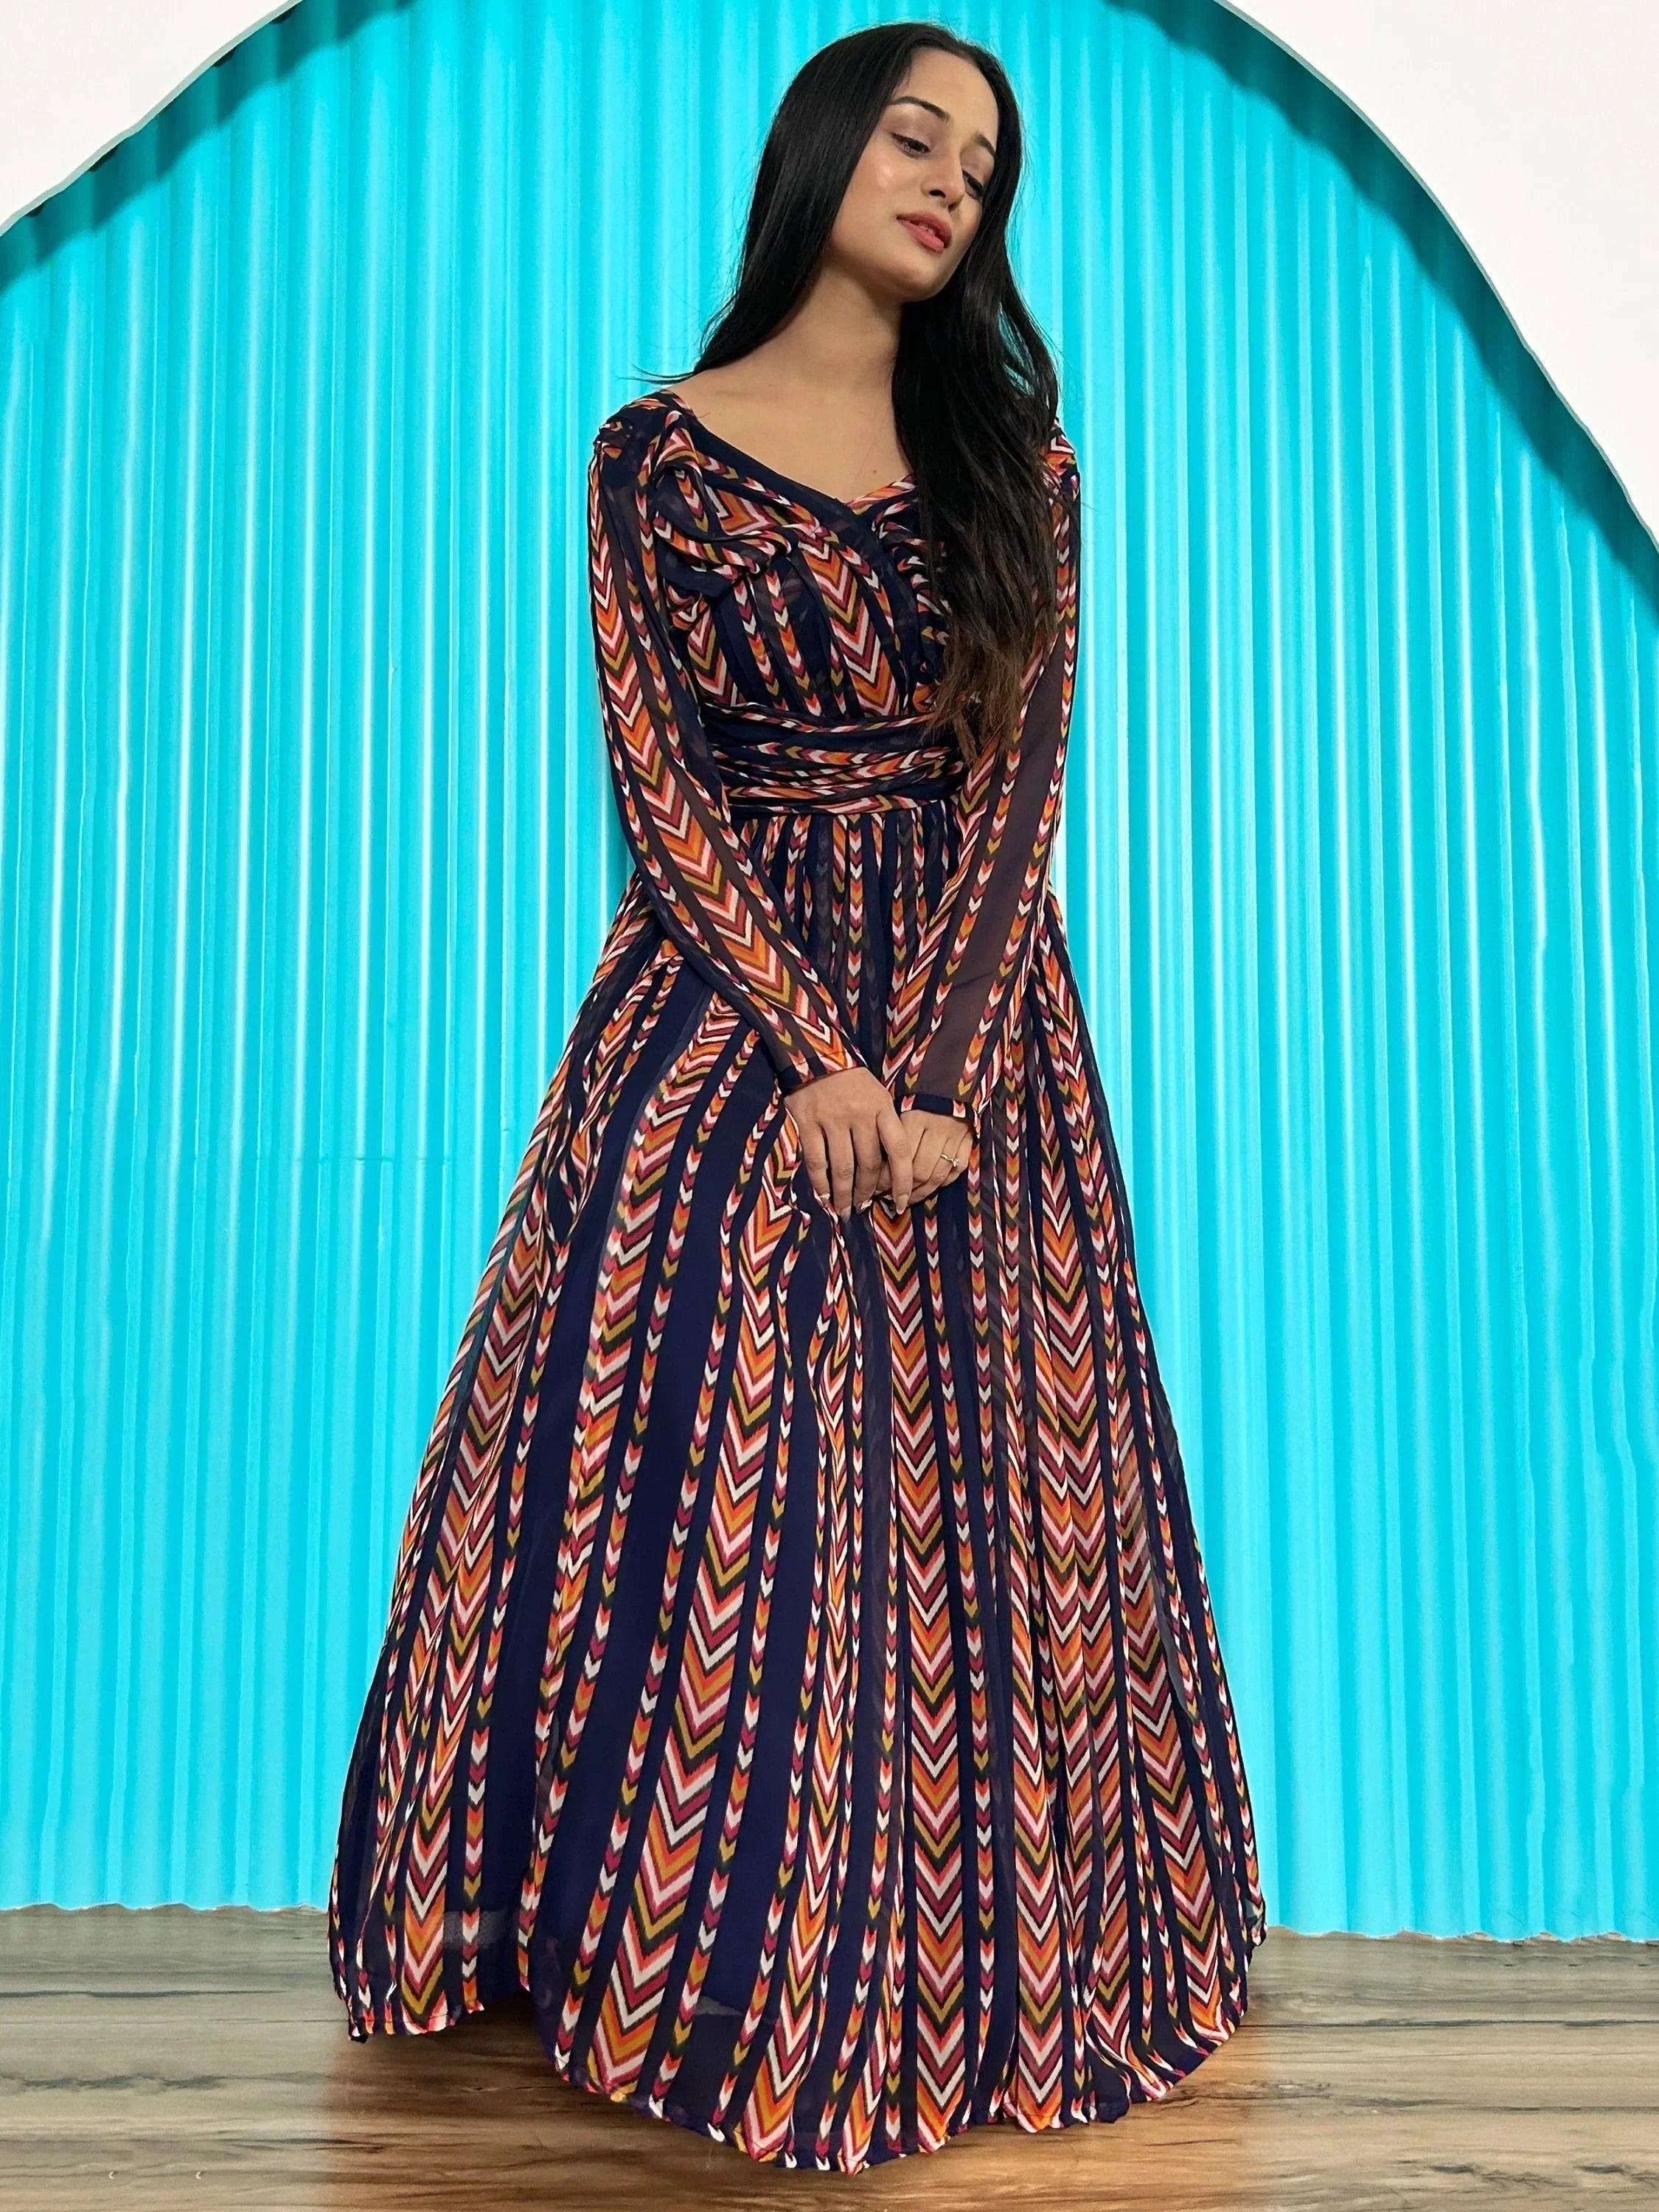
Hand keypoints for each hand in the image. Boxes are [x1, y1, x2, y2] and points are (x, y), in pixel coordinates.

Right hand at [784, 1066, 916, 1215]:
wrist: (815, 1054)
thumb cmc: (852, 1080)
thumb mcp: (878, 1095)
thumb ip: (884, 1125)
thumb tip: (889, 1168)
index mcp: (882, 1107)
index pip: (899, 1150)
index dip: (902, 1181)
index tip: (902, 1203)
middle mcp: (860, 1115)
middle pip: (869, 1164)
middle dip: (868, 1192)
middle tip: (864, 1207)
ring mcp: (832, 1119)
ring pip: (842, 1167)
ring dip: (845, 1194)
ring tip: (845, 1209)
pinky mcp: (807, 1122)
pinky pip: (815, 1161)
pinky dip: (820, 1183)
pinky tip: (824, 1196)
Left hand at [871, 1107, 971, 1209]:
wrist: (948, 1083)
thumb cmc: (915, 1098)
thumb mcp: (897, 1108)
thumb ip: (888, 1135)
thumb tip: (873, 1169)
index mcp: (915, 1118)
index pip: (899, 1158)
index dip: (887, 1177)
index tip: (875, 1187)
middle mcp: (936, 1128)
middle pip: (918, 1171)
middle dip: (902, 1189)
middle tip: (888, 1197)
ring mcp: (955, 1137)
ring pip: (937, 1177)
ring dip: (919, 1193)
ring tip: (906, 1199)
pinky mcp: (968, 1142)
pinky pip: (955, 1172)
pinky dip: (941, 1184)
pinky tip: (928, 1188)